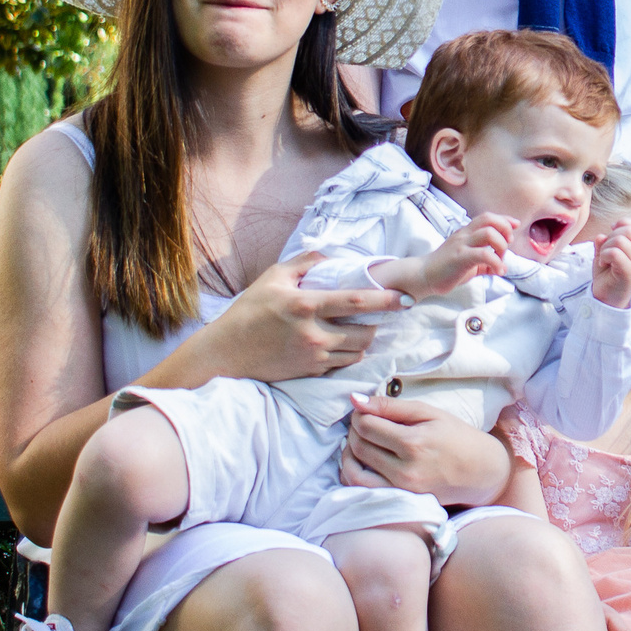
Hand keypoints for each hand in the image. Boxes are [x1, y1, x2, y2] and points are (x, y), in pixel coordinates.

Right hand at [214, 252, 407, 380]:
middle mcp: (313, 335)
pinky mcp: (310, 373)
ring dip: (363, 341)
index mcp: (305, 307)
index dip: (385, 300)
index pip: (356, 302)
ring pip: (357, 353)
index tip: (405, 297)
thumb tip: (331, 257)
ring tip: (358, 328)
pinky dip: (347, 354)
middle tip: (379, 315)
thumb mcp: (272, 278)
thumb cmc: (247, 312)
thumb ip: (305, 264)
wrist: (226, 354)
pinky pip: (341, 365)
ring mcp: (313, 357)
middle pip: (365, 334)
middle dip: (377, 324)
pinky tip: (340, 343)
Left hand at [340, 394, 512, 504]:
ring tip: (359, 442)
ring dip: (349, 454)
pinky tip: (361, 462)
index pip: (366, 426)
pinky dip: (354, 474)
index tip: (365, 411)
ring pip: (354, 471)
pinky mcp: (399, 501)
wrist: (481, 472)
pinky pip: (362, 490)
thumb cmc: (457, 437)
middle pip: (358, 447)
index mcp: (413, 443)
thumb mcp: (429, 413)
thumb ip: (390, 406)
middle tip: (363, 424)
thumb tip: (355, 400)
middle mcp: (404, 470)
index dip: (359, 415)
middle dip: (354, 431)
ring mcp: (401, 490)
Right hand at [385, 218, 515, 299]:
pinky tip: (498, 271)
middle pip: (489, 219)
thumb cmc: (446, 269)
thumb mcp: (470, 264)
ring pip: (488, 233)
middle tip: (507, 244)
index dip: (504, 219)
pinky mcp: (459, 257)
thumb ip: (486, 263)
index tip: (515, 225)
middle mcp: (464, 234)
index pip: (487, 217)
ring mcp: (461, 244)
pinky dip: (496, 262)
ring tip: (501, 260)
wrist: (423, 276)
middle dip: (505, 229)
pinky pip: (483, 254)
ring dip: (501, 246)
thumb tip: (502, 268)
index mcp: (466, 232)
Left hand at [591, 220, 630, 308]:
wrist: (606, 298)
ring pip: (620, 241)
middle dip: (611, 237)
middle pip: (628, 231)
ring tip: (603, 259)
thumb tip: (602, 235)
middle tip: (605, 251)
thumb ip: (605, 241)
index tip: (611, 233)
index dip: (623, 224)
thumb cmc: (606, 275)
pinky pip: (615, 253)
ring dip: (606, 248)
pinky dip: (604, 255)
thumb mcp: (604, 253)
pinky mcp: (630, 272)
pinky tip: (603, 263)